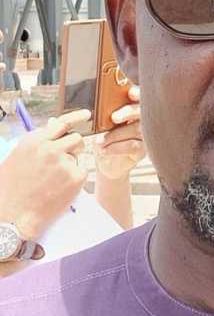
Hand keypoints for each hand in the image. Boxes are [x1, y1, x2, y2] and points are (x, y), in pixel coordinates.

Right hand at [0, 109, 89, 240]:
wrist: (13, 214)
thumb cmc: (12, 186)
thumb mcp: (19, 156)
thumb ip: (38, 140)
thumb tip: (53, 124)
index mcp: (34, 141)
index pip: (61, 123)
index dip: (76, 117)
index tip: (86, 115)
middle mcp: (50, 149)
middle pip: (76, 138)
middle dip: (73, 147)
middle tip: (64, 160)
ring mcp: (64, 163)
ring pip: (79, 155)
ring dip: (72, 162)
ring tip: (54, 178)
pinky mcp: (75, 177)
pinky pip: (82, 170)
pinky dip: (75, 177)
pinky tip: (60, 187)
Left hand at [94, 85, 144, 180]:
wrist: (106, 163)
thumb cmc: (103, 140)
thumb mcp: (98, 126)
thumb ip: (98, 115)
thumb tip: (76, 112)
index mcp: (131, 110)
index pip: (139, 97)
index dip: (138, 93)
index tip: (130, 93)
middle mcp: (141, 121)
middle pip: (142, 111)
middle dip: (128, 112)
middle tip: (114, 117)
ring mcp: (144, 135)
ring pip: (137, 129)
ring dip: (116, 134)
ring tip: (100, 141)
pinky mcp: (142, 150)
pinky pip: (133, 145)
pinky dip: (116, 148)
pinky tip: (104, 150)